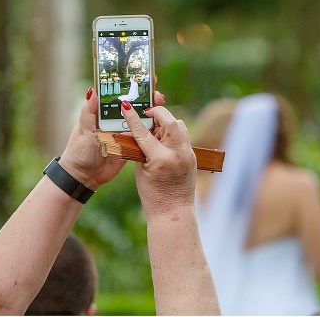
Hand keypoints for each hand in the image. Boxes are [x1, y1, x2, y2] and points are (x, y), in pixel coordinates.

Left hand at [58, 86, 166, 191]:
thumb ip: (88, 111)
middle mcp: (117, 121)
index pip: (121, 95)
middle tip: (158, 96)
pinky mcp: (132, 147)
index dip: (133, 86)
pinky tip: (163, 128)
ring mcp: (126, 133)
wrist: (85, 176)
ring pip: (143, 121)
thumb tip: (92, 90)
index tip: (146, 78)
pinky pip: (144, 138)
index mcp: (105, 113)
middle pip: (136, 106)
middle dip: (149, 99)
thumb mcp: (84, 129)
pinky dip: (153, 133)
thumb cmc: (80, 151)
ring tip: (163, 110)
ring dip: (154, 115)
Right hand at [122, 103, 195, 219]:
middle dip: (158, 114)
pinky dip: (172, 133)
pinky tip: (162, 140)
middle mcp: (178, 154)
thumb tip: (138, 131)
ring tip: (154, 129)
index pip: (144, 132)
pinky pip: (182, 137)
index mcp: (161, 160)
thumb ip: (140, 148)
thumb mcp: (141, 171)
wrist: (173, 213)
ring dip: (166, 123)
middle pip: (171, 121)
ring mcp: (188, 155)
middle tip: (146, 115)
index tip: (126, 106)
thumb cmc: (152, 195)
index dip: (134, 118)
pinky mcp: (192, 157)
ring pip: (180, 126)